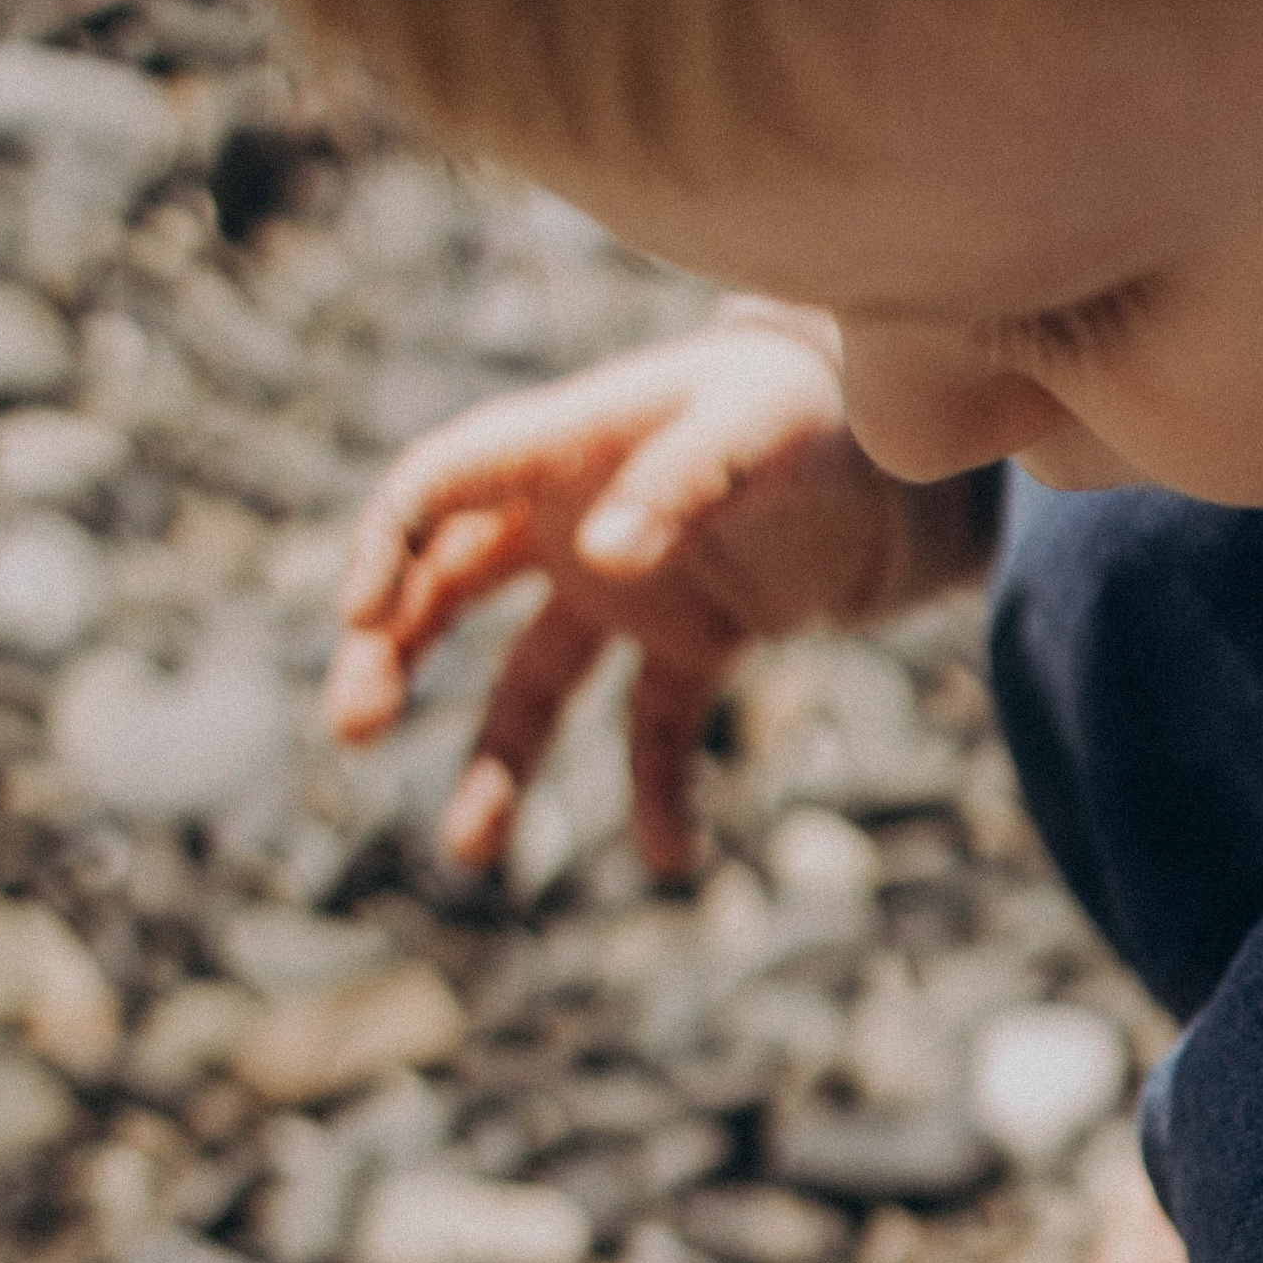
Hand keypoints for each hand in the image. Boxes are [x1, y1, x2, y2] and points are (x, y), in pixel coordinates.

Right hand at [328, 310, 997, 880]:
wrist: (908, 450)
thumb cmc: (820, 406)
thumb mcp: (763, 429)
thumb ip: (688, 480)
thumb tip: (607, 560)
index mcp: (566, 446)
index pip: (440, 484)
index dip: (387, 544)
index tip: (359, 616)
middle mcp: (573, 521)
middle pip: (447, 589)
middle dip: (388, 655)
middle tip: (354, 728)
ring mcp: (626, 592)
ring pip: (532, 683)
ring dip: (497, 763)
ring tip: (469, 851)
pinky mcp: (692, 646)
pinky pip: (654, 730)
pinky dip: (656, 792)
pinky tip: (669, 856)